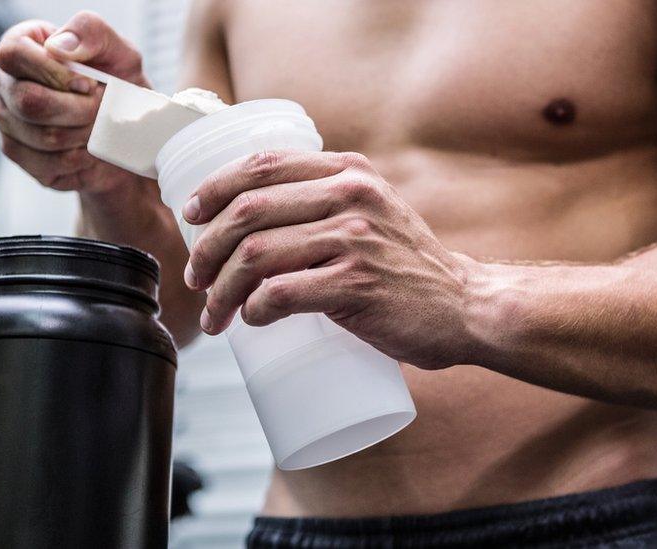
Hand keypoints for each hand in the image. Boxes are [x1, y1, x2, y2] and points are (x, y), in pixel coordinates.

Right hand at [0, 11, 148, 193]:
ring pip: (42, 136)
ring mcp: (6, 119)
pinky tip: (87, 149)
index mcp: (22, 47)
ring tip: (97, 127)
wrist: (128, 133)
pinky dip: (78, 159)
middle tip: (100, 109)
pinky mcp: (17, 153)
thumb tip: (59, 47)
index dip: (54, 73)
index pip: (14, 54)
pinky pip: (45, 163)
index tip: (89, 84)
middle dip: (79, 110)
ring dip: (83, 135)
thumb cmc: (119, 86)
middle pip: (28, 101)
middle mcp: (5, 81)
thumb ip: (92, 33)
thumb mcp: (120, 52)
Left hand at [184, 150, 479, 369]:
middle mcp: (351, 196)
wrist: (465, 306)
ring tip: (215, 313)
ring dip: (221, 289)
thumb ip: (330, 199)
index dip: (214, 188)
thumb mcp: (376, 209)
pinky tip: (250, 320)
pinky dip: (253, 310)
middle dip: (207, 248)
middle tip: (197, 278)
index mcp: (349, 172)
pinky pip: (280, 293)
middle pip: (248, 210)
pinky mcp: (357, 285)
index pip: (262, 164)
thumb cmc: (410, 266)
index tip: (191, 215)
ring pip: (256, 255)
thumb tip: (256, 216)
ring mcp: (355, 239)